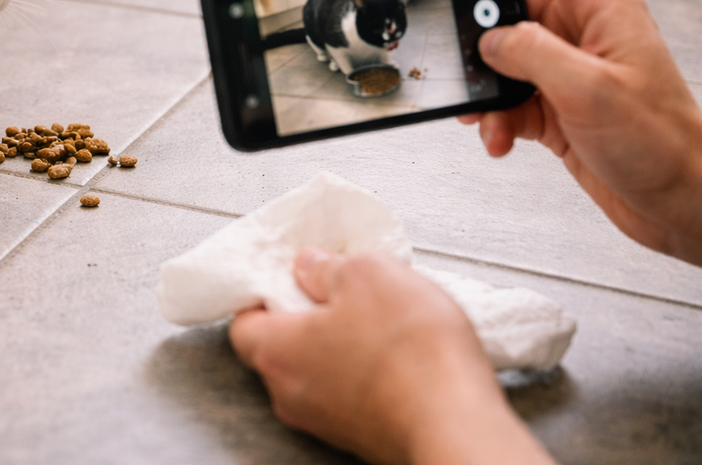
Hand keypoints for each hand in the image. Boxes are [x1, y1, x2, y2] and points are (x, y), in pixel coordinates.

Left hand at [230, 249, 552, 464]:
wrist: (458, 424)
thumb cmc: (412, 353)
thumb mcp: (368, 274)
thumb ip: (328, 266)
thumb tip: (312, 265)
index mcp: (276, 351)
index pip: (243, 322)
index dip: (264, 292)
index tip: (290, 274)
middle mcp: (290, 394)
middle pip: (281, 346)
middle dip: (308, 315)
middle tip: (341, 291)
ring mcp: (325, 421)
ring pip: (317, 370)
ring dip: (341, 343)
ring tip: (381, 320)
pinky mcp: (360, 436)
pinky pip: (349, 393)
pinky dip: (365, 371)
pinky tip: (399, 354)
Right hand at [443, 0, 701, 268]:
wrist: (683, 201)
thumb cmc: (662, 143)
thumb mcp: (589, 89)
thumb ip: (530, 53)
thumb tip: (488, 39)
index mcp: (600, 1)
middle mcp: (581, 25)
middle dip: (474, 26)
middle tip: (454, 44)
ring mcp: (566, 64)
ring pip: (499, 53)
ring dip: (482, 85)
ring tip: (483, 111)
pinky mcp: (554, 102)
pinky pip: (505, 95)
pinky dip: (493, 116)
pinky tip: (498, 138)